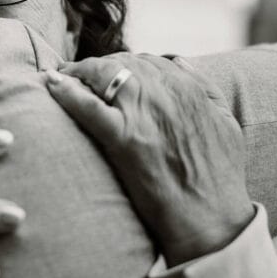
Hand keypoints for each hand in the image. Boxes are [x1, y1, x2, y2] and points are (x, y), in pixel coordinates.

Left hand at [46, 54, 252, 264]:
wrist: (210, 217)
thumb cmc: (219, 176)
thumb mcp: (225, 121)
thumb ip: (204, 88)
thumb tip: (179, 61)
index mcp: (188, 88)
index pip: (148, 60)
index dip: (124, 64)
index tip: (109, 72)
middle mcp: (165, 94)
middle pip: (122, 62)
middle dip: (99, 65)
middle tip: (79, 74)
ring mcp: (142, 114)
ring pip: (103, 74)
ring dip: (79, 71)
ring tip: (62, 77)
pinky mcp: (123, 138)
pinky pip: (87, 106)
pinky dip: (66, 91)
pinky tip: (51, 83)